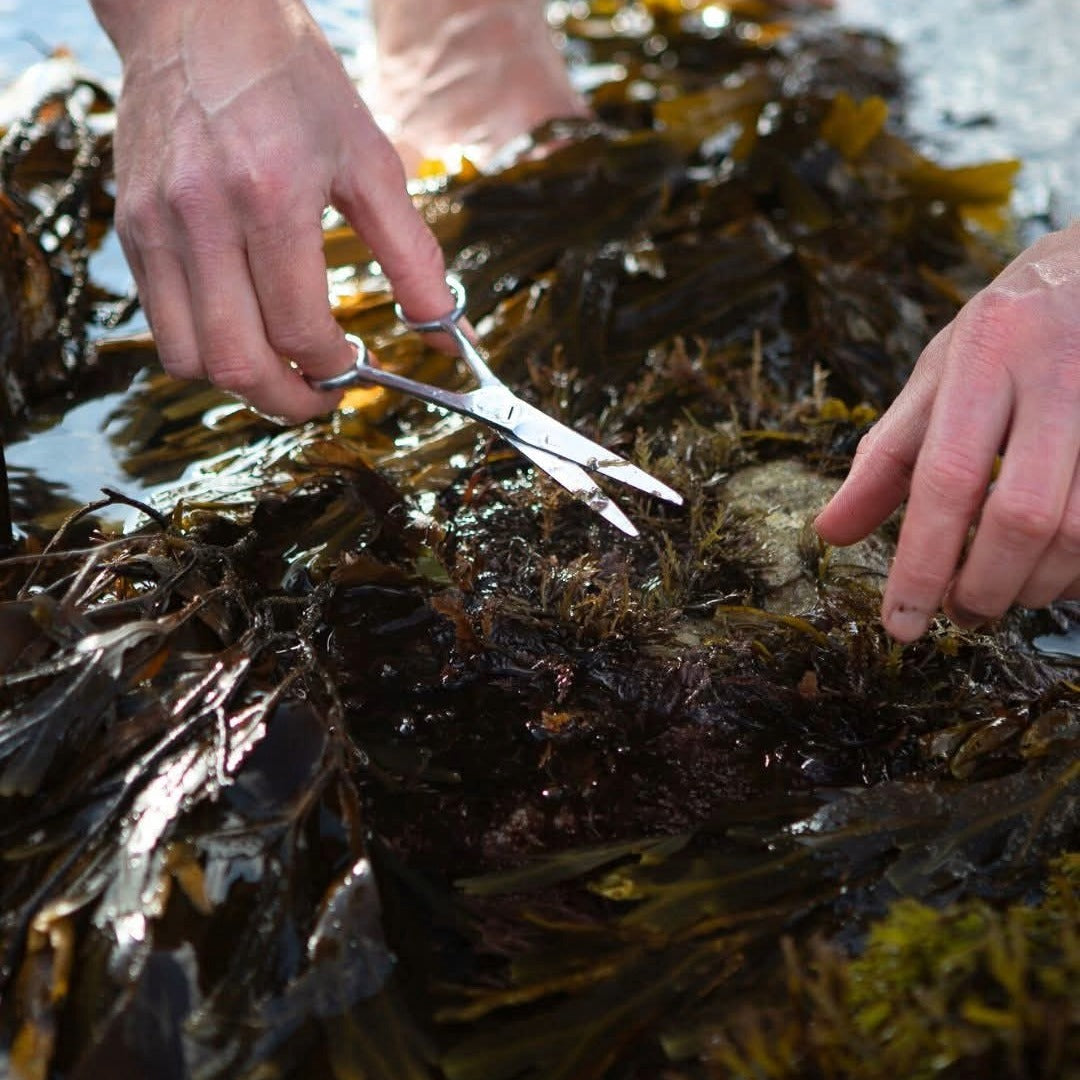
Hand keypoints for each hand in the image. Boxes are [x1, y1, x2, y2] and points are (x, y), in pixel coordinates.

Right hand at [92, 0, 453, 422]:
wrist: (195, 10)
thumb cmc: (293, 80)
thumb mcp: (370, 161)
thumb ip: (414, 258)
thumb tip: (447, 334)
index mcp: (273, 196)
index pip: (300, 330)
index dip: (335, 369)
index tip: (356, 368)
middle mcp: (203, 217)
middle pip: (237, 363)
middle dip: (289, 402)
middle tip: (322, 395)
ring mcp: (155, 224)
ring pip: (188, 359)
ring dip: (241, 383)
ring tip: (281, 366)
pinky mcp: (128, 226)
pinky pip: (158, 324)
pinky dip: (203, 348)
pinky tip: (242, 326)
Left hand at [815, 222, 1079, 640]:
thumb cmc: (1008, 331)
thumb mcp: (936, 375)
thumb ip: (885, 456)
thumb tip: (830, 534)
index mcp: (988, 355)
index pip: (946, 476)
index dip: (921, 562)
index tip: (900, 623)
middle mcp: (1061, 374)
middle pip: (1023, 515)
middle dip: (984, 585)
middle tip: (960, 614)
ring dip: (1037, 585)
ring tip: (1001, 592)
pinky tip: (1054, 571)